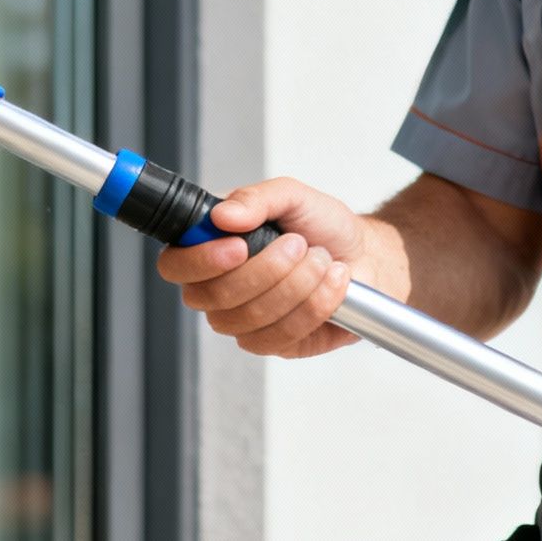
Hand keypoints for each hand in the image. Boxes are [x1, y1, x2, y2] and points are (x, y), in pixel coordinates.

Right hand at [155, 177, 366, 357]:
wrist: (366, 256)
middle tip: (298, 244)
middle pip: (214, 297)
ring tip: (321, 259)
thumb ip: (257, 199)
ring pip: (252, 317)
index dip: (200, 261)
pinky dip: (316, 304)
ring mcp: (244, 322)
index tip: (238, 247)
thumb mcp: (293, 196)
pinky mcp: (275, 344)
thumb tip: (223, 214)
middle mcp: (218, 289)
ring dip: (297, 284)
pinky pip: (284, 335)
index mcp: (210, 249)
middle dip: (267, 269)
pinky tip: (332, 283)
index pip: (175, 266)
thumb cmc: (323, 227)